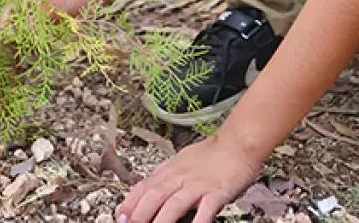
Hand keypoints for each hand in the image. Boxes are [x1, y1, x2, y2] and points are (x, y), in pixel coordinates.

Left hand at [117, 135, 261, 222]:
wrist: (238, 142)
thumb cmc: (212, 153)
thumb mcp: (182, 160)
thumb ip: (166, 174)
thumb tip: (148, 187)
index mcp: (170, 170)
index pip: (144, 186)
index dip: (130, 202)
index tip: (120, 215)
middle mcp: (180, 177)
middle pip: (154, 196)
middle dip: (139, 214)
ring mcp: (198, 185)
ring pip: (174, 204)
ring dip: (160, 221)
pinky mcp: (216, 192)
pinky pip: (204, 210)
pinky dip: (197, 222)